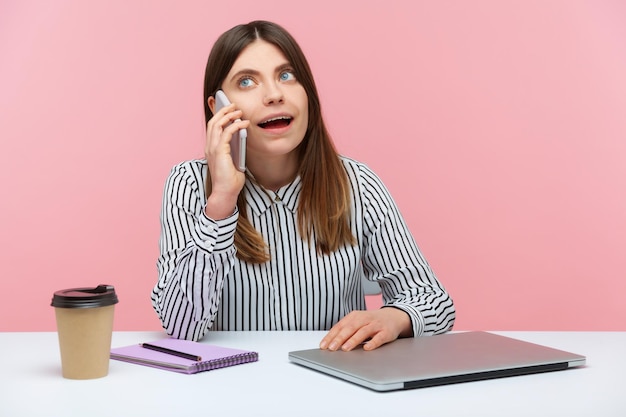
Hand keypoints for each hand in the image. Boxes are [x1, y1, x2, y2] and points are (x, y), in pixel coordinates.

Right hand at [204, 103, 249, 218]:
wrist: (225, 193)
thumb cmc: (230, 181)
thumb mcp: (234, 161)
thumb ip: (235, 149)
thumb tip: (242, 138)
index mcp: (211, 149)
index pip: (212, 128)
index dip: (219, 116)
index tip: (228, 109)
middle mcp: (209, 147)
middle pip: (213, 122)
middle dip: (223, 111)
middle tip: (233, 105)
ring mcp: (213, 149)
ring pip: (217, 125)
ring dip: (228, 115)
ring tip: (238, 111)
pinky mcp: (219, 152)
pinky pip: (226, 133)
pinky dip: (235, 125)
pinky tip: (244, 123)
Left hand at [319, 307, 412, 351]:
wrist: (394, 316)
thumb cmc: (371, 321)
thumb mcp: (357, 322)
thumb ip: (346, 330)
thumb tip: (330, 342)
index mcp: (354, 316)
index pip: (340, 326)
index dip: (331, 335)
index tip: (324, 345)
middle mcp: (364, 319)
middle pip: (350, 328)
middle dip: (340, 338)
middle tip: (332, 347)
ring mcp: (375, 325)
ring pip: (363, 332)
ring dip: (353, 340)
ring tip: (345, 348)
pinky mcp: (386, 332)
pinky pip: (379, 338)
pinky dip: (373, 343)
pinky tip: (367, 349)